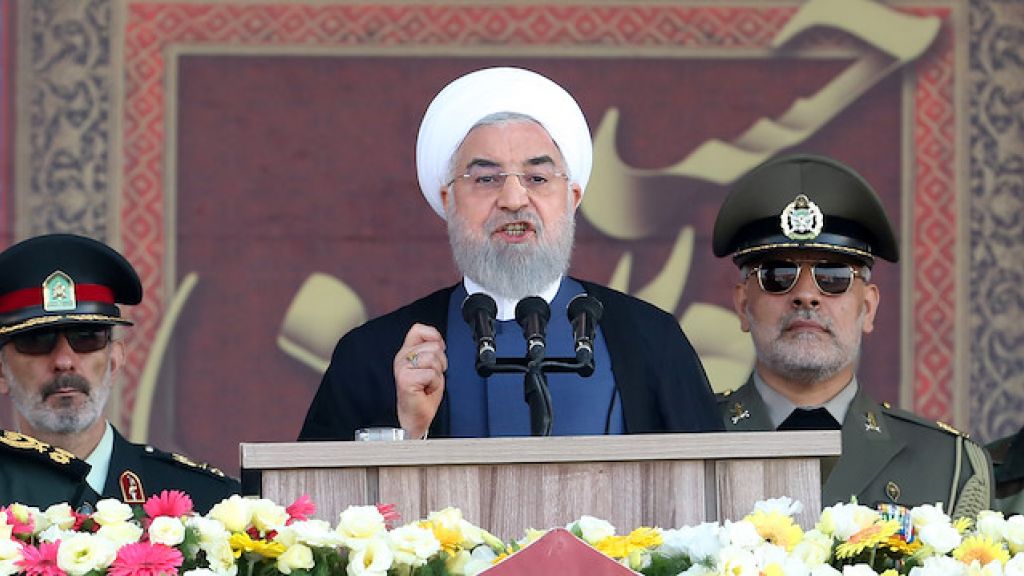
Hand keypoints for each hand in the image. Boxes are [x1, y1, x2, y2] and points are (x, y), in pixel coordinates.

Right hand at [394, 323, 446, 438]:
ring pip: (433, 358)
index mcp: (406, 352)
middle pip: (433, 346)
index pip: (418, 329)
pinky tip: (426, 389)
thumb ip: (431, 350)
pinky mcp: (405, 379)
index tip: (436, 351)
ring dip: (437, 374)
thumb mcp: (430, 365)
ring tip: (428, 383)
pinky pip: (431, 374)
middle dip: (440, 362)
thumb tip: (438, 340)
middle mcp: (402, 357)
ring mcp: (402, 368)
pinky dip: (434, 384)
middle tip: (431, 376)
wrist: (417, 416)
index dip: (433, 337)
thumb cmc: (423, 394)